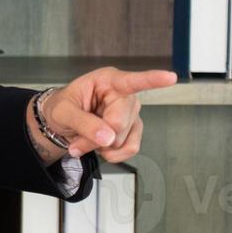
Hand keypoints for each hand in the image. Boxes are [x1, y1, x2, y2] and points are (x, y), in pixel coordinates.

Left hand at [33, 68, 176, 163]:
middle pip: (119, 123)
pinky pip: (131, 148)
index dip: (153, 79)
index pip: (132, 80)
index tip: (170, 77)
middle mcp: (124, 94)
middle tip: (79, 138)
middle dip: (96, 137)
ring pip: (123, 139)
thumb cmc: (61, 108)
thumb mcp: (63, 112)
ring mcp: (131, 112)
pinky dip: (113, 154)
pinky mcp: (133, 129)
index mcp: (107, 80)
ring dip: (101, 147)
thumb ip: (83, 123)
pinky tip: (101, 148)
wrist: (61, 123)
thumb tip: (108, 137)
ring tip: (87, 138)